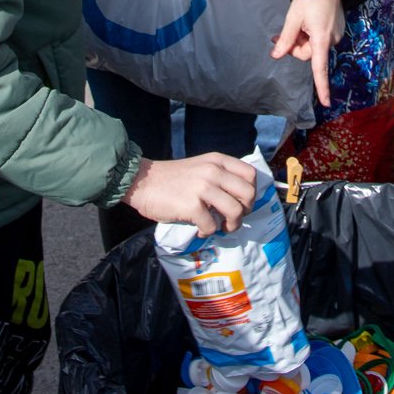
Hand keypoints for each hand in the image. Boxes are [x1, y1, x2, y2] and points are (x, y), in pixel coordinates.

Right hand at [121, 153, 258, 235]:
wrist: (142, 182)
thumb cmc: (171, 179)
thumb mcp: (200, 167)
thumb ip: (219, 176)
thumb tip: (238, 199)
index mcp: (217, 160)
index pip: (251, 174)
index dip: (251, 193)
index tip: (242, 204)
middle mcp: (213, 171)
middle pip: (248, 194)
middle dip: (245, 212)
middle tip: (233, 219)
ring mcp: (203, 187)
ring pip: (235, 211)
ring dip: (231, 225)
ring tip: (220, 227)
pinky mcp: (192, 205)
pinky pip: (212, 225)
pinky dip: (208, 232)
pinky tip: (199, 230)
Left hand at [273, 0, 344, 107]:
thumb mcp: (293, 18)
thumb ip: (285, 39)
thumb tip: (276, 55)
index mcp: (321, 39)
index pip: (320, 68)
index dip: (322, 87)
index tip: (325, 103)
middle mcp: (332, 40)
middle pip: (309, 55)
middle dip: (296, 47)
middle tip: (284, 33)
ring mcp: (336, 34)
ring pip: (313, 46)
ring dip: (303, 39)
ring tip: (299, 22)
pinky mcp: (336, 30)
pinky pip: (319, 39)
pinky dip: (311, 34)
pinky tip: (308, 20)